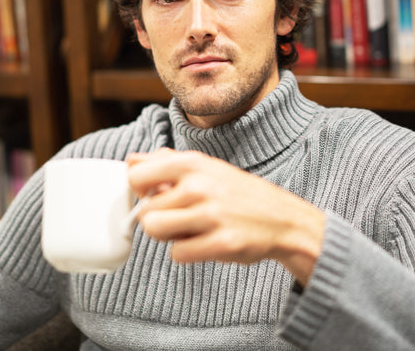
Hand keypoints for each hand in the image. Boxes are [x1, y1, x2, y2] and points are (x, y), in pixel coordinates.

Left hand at [126, 148, 324, 285]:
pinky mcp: (221, 243)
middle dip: (158, 217)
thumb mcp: (206, 167)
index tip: (155, 194)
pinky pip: (177, 254)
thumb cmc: (238, 193)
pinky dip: (186, 252)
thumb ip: (166, 163)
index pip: (136, 175)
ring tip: (188, 229)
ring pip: (155, 230)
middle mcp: (199, 186)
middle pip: (144, 210)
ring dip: (167, 235)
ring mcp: (210, 215)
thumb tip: (131, 160)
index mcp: (192, 163)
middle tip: (180, 216)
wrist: (283, 219)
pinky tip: (204, 241)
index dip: (140, 190)